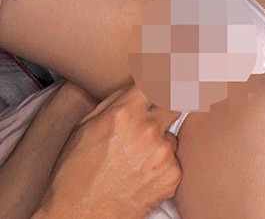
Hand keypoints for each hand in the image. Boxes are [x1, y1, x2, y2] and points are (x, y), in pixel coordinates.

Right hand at [36, 84, 181, 217]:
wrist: (81, 214)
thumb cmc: (76, 172)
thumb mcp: (84, 127)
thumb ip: (115, 102)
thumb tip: (137, 85)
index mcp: (125, 113)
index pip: (159, 80)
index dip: (168, 74)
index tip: (175, 71)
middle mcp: (148, 129)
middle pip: (176, 102)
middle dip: (170, 105)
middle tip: (159, 115)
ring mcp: (164, 152)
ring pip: (172, 136)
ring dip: (160, 143)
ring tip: (136, 160)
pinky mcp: (173, 174)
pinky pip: (174, 160)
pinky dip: (163, 165)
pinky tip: (142, 175)